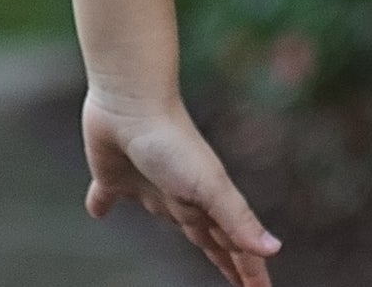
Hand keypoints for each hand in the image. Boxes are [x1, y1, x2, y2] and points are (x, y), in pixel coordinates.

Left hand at [80, 87, 282, 286]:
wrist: (129, 102)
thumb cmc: (173, 143)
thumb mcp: (209, 186)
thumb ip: (237, 219)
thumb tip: (274, 251)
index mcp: (205, 204)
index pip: (232, 248)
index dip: (248, 272)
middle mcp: (180, 197)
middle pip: (206, 236)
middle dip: (223, 256)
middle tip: (236, 277)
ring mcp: (147, 185)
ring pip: (166, 217)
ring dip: (177, 228)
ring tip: (190, 241)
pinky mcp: (112, 176)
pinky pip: (105, 195)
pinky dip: (101, 204)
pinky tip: (97, 210)